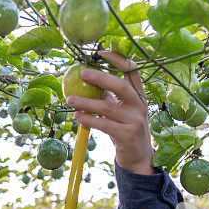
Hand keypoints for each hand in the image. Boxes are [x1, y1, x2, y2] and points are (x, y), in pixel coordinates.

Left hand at [65, 50, 154, 174]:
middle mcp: (140, 104)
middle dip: (100, 77)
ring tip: (69, 99)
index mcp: (139, 94)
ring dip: (86, 102)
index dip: (117, 59)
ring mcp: (135, 120)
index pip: (131, 70)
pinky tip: (76, 116)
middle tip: (81, 73)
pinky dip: (88, 119)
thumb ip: (109, 95)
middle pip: (120, 85)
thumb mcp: (120, 110)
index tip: (100, 52)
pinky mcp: (127, 134)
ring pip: (107, 107)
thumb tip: (86, 78)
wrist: (138, 156)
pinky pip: (104, 124)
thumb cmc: (124, 128)